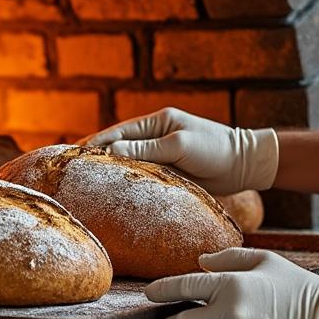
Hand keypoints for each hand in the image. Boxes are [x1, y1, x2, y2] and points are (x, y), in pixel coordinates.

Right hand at [79, 108, 278, 194]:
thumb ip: (146, 149)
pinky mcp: (171, 172)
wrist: (246, 165)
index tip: (72, 156)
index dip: (94, 144)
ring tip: (87, 188)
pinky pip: (145, 178)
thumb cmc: (215, 149)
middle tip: (72, 176)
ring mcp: (163, 155)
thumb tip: (109, 150)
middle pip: (120, 149)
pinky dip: (131, 185)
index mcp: (158, 121)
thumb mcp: (179, 146)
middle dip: (99, 160)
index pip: (118, 132)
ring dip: (114, 175)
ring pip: (131, 165)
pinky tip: (116, 196)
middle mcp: (157, 136)